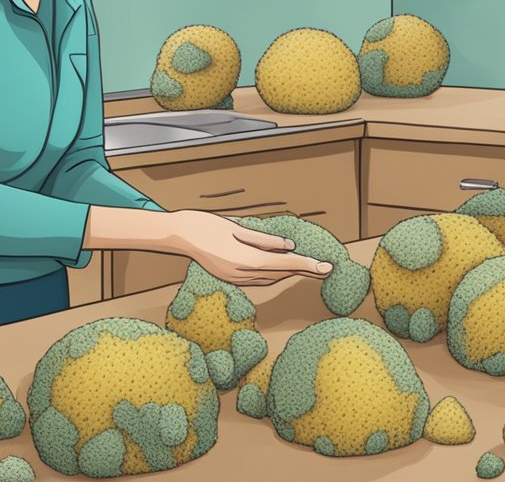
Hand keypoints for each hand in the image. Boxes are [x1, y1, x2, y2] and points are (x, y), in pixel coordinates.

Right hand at [166, 210, 333, 285]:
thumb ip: (265, 240)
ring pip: (270, 277)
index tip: (326, 267)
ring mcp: (234, 278)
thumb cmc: (206, 225)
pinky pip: (258, 278)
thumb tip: (288, 246)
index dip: (307, 265)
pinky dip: (273, 273)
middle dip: (303, 270)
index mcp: (246, 259)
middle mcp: (242, 273)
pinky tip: (281, 268)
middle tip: (325, 268)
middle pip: (280, 273)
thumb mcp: (238, 228)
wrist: (179, 234)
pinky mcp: (229, 277)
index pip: (284, 263)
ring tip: (308, 268)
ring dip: (289, 272)